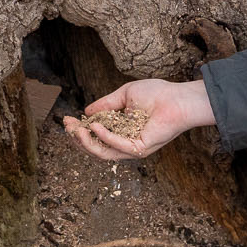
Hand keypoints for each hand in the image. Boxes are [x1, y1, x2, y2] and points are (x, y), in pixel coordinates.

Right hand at [62, 79, 213, 161]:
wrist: (179, 98)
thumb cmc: (157, 94)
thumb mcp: (125, 95)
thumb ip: (106, 104)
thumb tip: (87, 111)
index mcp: (121, 131)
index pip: (95, 136)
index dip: (79, 130)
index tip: (66, 119)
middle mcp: (126, 143)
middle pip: (95, 148)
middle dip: (78, 138)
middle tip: (67, 125)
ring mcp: (133, 148)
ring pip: (103, 152)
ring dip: (86, 142)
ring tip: (76, 130)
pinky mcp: (140, 148)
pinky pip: (118, 146)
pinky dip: (104, 138)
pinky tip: (94, 127)